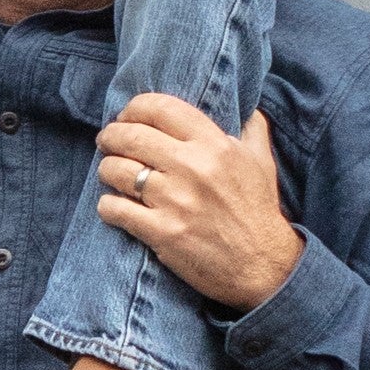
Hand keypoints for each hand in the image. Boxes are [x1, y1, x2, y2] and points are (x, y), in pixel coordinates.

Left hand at [94, 97, 302, 312]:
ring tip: (110, 172)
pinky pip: (115, 209)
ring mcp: (175, 200)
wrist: (263, 265)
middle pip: (131, 136)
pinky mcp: (162, 232)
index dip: (134, 108)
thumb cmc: (259, 211)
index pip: (160, 108)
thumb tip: (245, 104)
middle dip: (110, 136)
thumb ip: (252, 127)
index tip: (126, 117)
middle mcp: (193, 167)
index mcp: (215, 144)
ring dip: (106, 169)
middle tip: (106, 141)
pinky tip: (112, 206)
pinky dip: (107, 206)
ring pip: (117, 170)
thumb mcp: (261, 161)